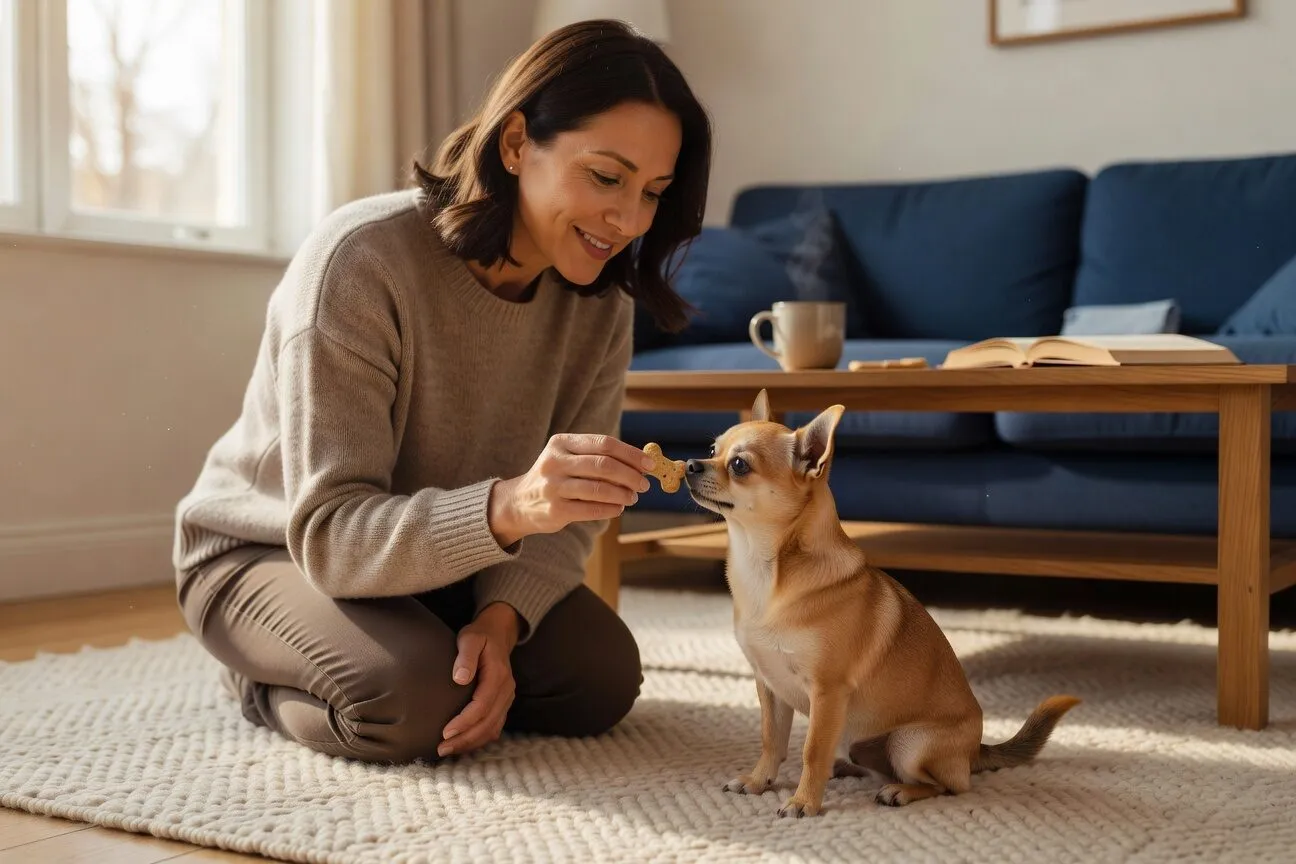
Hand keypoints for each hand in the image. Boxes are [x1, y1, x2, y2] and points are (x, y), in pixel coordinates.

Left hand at [439, 602, 519, 756]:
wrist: (498, 634)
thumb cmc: (480, 636)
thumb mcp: (470, 638)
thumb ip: (466, 657)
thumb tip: (459, 679)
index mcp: (498, 675)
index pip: (482, 705)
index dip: (465, 721)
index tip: (445, 732)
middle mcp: (506, 690)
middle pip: (488, 722)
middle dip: (465, 738)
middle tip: (441, 748)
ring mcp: (506, 698)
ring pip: (492, 728)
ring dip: (471, 742)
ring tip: (448, 750)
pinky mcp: (503, 704)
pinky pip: (494, 727)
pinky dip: (479, 739)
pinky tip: (462, 744)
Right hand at [488, 434, 653, 546]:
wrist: (518, 503)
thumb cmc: (555, 478)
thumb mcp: (568, 458)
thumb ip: (598, 457)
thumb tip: (640, 464)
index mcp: (561, 443)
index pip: (604, 444)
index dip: (630, 454)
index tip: (649, 464)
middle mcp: (555, 462)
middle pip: (603, 465)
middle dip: (630, 475)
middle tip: (643, 484)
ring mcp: (553, 487)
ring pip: (599, 489)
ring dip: (623, 494)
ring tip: (632, 497)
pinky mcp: (555, 510)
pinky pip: (591, 509)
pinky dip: (611, 509)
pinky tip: (618, 508)